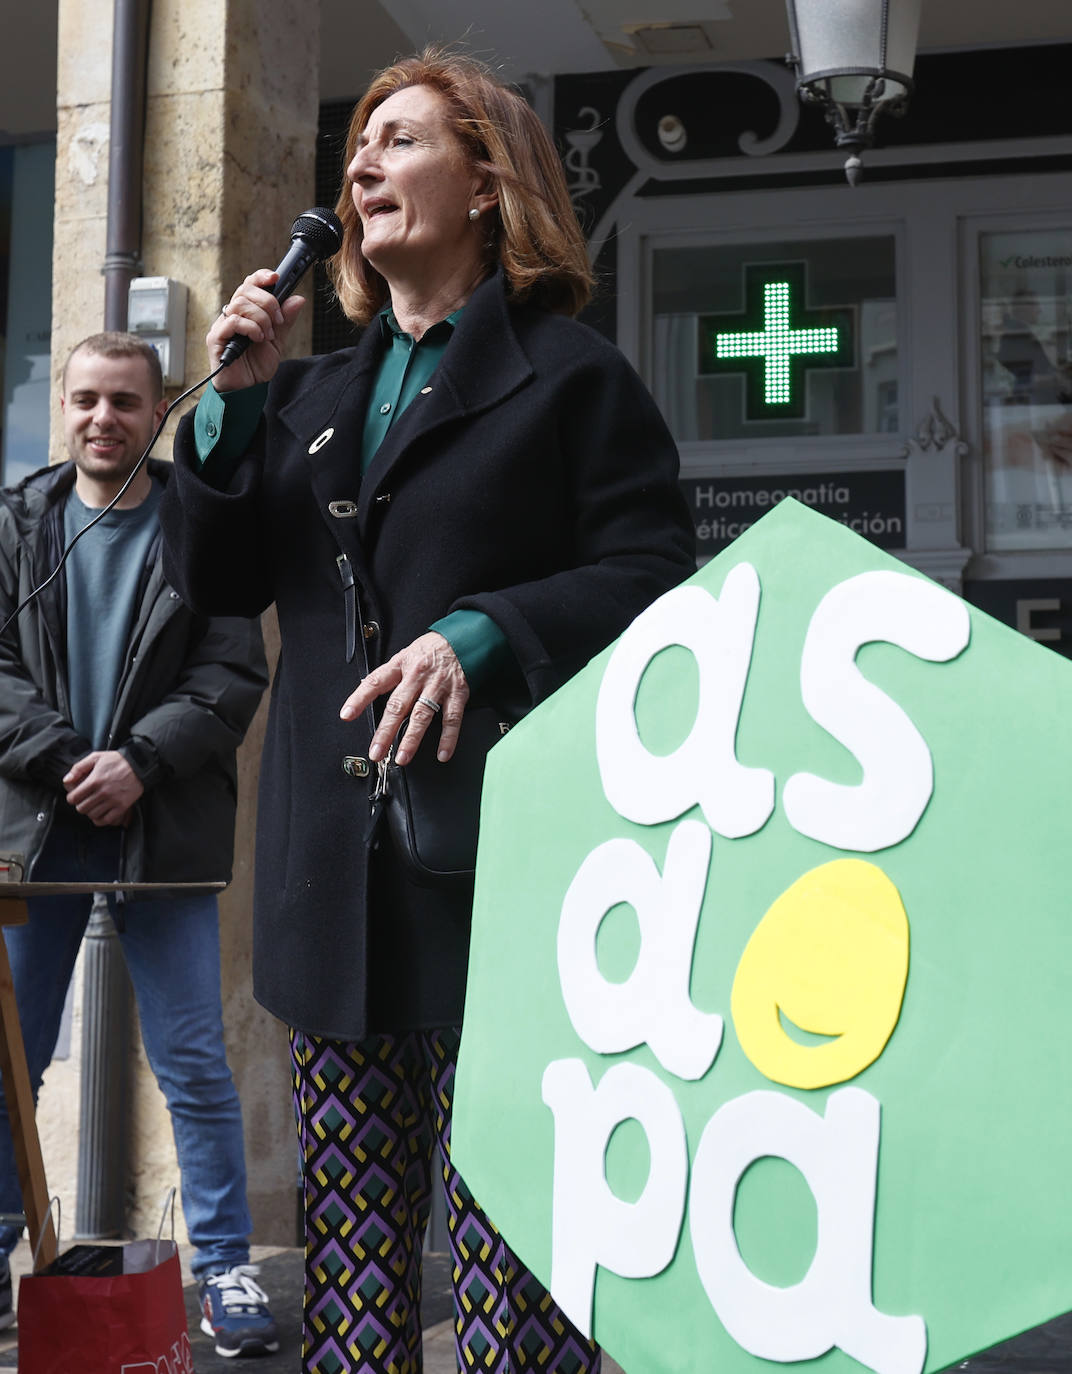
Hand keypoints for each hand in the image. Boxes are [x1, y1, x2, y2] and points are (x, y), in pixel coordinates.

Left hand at [63, 751, 144, 827]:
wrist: (140, 765)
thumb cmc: (117, 761)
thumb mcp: (96, 757)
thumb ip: (78, 768)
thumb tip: (66, 780)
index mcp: (94, 780)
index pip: (73, 798)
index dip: (71, 798)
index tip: (76, 796)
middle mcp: (103, 792)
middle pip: (81, 808)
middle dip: (80, 805)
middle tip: (85, 800)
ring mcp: (113, 801)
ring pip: (92, 815)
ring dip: (90, 811)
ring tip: (94, 805)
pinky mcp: (122, 807)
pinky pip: (106, 820)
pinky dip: (100, 819)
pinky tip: (101, 813)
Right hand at [208, 270, 305, 391]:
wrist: (247, 390)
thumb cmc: (257, 366)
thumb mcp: (278, 341)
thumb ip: (285, 321)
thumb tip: (297, 299)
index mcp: (246, 313)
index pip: (249, 285)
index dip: (260, 277)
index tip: (275, 277)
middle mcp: (232, 315)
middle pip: (245, 290)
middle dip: (267, 301)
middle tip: (278, 320)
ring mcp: (222, 325)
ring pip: (239, 304)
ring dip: (260, 317)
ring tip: (268, 335)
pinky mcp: (216, 338)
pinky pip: (232, 321)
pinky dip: (250, 327)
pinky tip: (258, 339)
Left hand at [340, 632, 468, 764]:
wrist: (462, 639)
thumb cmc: (431, 650)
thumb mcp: (405, 655)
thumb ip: (390, 676)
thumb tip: (368, 693)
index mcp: (401, 665)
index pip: (375, 682)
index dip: (359, 698)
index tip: (347, 715)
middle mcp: (417, 676)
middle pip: (398, 706)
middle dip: (386, 731)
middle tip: (377, 751)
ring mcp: (438, 685)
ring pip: (422, 715)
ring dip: (412, 739)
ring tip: (403, 757)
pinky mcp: (457, 693)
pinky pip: (451, 718)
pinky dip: (448, 738)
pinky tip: (442, 753)